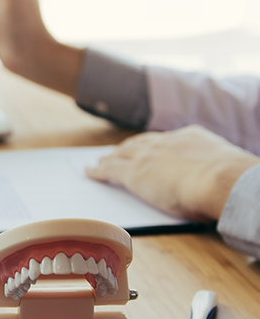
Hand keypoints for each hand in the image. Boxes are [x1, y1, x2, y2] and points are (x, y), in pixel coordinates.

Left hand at [86, 125, 259, 221]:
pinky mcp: (133, 173)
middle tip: (117, 152)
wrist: (220, 180)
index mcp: (189, 137)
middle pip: (139, 144)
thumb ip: (212, 168)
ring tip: (101, 161)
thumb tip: (218, 178)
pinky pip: (109, 170)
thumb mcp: (223, 167)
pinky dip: (97, 170)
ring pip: (121, 155)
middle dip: (127, 148)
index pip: (166, 140)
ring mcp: (147, 156)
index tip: (147, 146)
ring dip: (111, 157)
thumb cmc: (229, 181)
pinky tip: (89, 172)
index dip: (153, 144)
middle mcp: (165, 142)